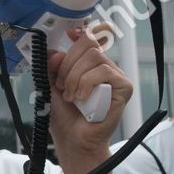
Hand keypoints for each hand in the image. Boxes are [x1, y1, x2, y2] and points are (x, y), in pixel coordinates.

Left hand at [46, 26, 132, 164]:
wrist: (74, 140)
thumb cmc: (65, 117)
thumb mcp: (50, 86)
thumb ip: (51, 67)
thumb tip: (55, 51)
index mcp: (89, 65)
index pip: (90, 38)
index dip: (80, 33)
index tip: (68, 34)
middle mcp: (104, 67)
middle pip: (89, 44)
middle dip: (68, 64)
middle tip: (61, 86)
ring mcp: (115, 77)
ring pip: (95, 56)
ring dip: (75, 76)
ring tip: (71, 96)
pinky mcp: (124, 87)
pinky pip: (104, 72)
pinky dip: (87, 82)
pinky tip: (82, 97)